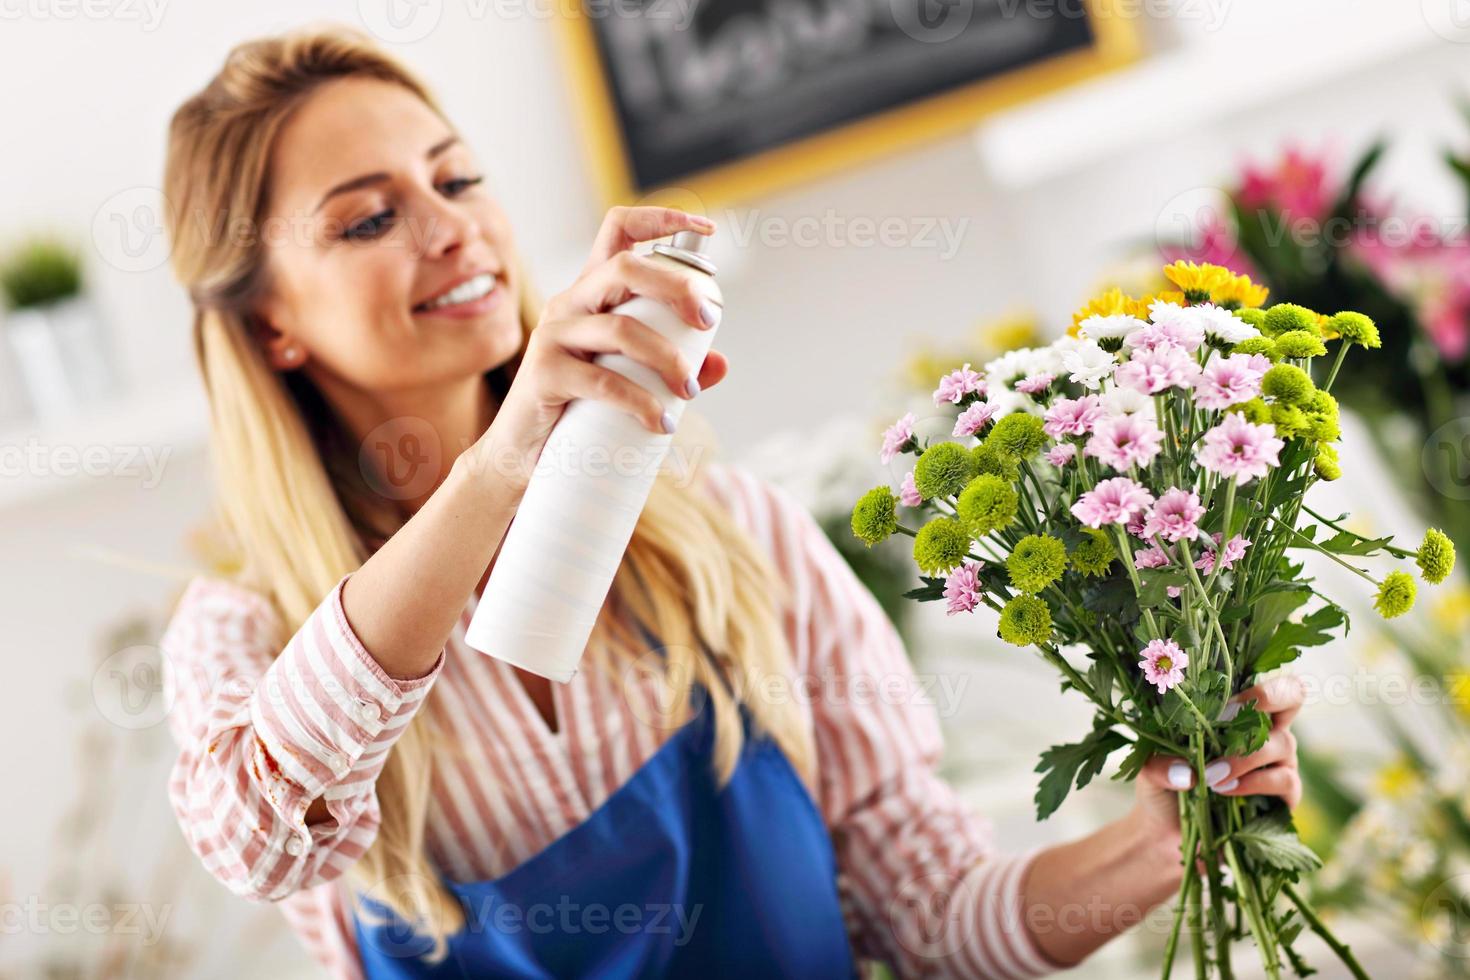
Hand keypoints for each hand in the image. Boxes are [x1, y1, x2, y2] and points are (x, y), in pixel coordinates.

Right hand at [464, 206, 729, 494]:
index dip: (661, 219)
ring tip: (688, 391)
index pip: (618, 231)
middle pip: (624, 268)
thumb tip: (720, 363)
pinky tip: (662, 422)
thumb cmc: (580, 410)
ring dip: (666, 358)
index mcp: (592, 293)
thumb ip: (674, 368)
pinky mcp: (543, 373)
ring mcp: (552, 335)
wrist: (523, 455)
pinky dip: (642, 402)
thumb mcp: (632, 380)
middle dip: (676, 286)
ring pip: (620, 329)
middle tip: (708, 321)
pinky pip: (602, 381)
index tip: (708, 230)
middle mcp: (569, 303)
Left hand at [1131, 674, 1305, 843]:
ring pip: (1282, 743)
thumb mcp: (1150, 765)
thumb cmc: (1163, 780)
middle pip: (1293, 693)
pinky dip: (1253, 783)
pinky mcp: (1286, 794)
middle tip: (1226, 719)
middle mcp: (1266, 727)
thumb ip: (1159, 761)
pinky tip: (1225, 790)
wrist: (1165, 828)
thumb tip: (1186, 772)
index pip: (1258, 676)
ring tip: (1210, 776)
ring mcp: (1281, 759)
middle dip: (1267, 698)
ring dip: (1243, 756)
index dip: (1253, 683)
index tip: (1221, 705)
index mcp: (1236, 708)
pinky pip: (1284, 780)